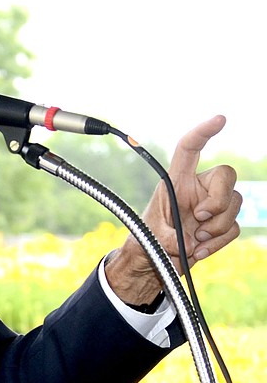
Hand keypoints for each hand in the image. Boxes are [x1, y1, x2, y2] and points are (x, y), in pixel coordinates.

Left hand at [106, 115, 240, 304]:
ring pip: (235, 203)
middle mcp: (197, 188)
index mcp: (176, 181)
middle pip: (226, 175)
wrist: (154, 263)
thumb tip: (187, 244)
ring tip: (194, 240)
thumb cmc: (147, 242)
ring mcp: (211, 205)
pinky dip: (218, 242)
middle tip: (200, 216)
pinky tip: (199, 251)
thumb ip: (167, 240)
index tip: (220, 119)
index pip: (189, 149)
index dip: (203, 132)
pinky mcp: (220, 224)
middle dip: (220, 199)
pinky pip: (233, 228)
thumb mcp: (151, 239)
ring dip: (217, 226)